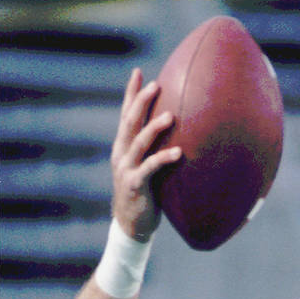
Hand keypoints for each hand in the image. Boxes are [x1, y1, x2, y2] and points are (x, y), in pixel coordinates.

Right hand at [110, 68, 181, 240]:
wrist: (131, 225)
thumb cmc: (144, 195)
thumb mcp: (145, 169)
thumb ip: (154, 152)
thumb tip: (178, 136)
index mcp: (123, 147)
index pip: (126, 115)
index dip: (131, 94)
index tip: (139, 73)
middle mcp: (121, 154)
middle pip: (130, 121)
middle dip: (141, 101)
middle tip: (155, 85)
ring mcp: (126, 169)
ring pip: (139, 142)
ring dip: (154, 127)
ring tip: (170, 116)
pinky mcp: (135, 185)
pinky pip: (150, 168)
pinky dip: (164, 159)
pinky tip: (178, 152)